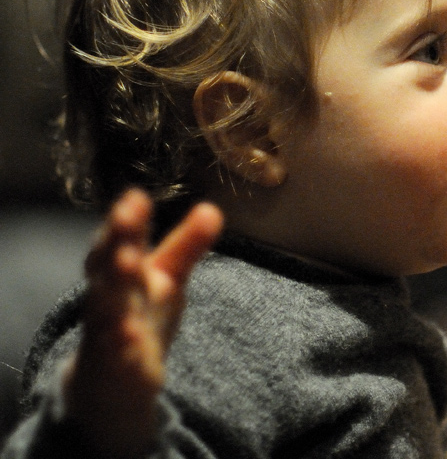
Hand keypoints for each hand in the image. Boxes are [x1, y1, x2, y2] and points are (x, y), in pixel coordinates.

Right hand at [62, 189, 222, 457]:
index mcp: (122, 269)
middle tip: (125, 214)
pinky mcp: (114, 364)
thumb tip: (213, 208)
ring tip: (128, 263)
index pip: (122, 239)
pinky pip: (115, 353)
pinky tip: (132, 335)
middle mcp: (108, 294)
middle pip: (109, 263)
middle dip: (116, 239)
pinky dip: (122, 343)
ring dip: (115, 283)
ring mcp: (106, 329)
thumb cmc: (140, 314)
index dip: (127, 218)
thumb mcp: (167, 278)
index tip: (136, 195)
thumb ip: (187, 245)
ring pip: (106, 303)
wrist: (113, 380)